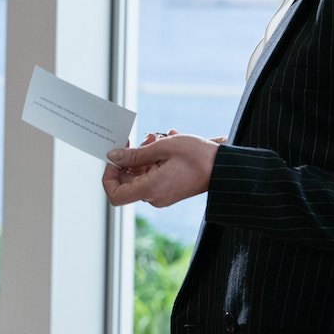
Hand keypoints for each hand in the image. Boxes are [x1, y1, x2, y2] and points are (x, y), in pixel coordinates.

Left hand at [102, 132, 219, 207]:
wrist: (223, 167)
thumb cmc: (197, 157)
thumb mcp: (162, 148)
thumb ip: (134, 154)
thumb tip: (112, 157)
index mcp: (150, 190)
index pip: (115, 195)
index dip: (109, 176)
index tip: (115, 157)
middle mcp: (154, 196)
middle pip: (128, 180)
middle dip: (132, 157)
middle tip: (145, 138)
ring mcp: (161, 194)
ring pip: (141, 174)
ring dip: (145, 154)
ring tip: (159, 137)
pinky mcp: (168, 189)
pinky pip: (153, 174)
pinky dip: (155, 159)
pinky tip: (166, 142)